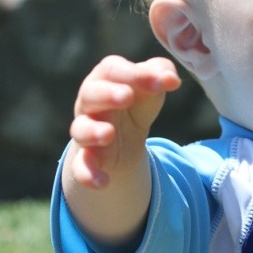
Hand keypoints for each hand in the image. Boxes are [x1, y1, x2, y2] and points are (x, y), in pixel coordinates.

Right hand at [68, 55, 180, 189]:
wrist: (124, 139)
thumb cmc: (137, 102)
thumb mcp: (151, 87)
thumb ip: (161, 74)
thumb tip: (172, 79)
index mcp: (107, 78)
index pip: (114, 70)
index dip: (135, 74)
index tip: (159, 84)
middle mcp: (91, 102)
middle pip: (91, 94)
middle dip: (108, 94)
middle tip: (127, 96)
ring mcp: (86, 130)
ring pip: (80, 129)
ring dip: (92, 131)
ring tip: (109, 134)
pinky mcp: (86, 157)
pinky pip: (80, 166)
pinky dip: (87, 174)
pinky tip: (103, 182)